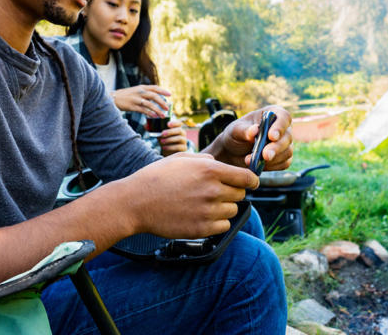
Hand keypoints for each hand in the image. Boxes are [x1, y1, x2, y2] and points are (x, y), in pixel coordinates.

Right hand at [112, 85, 170, 116]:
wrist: (114, 98)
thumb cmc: (127, 95)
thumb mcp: (137, 91)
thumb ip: (146, 93)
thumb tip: (156, 97)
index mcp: (142, 87)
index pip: (155, 88)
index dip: (163, 91)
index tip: (170, 95)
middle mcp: (140, 92)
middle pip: (154, 96)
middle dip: (162, 102)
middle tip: (168, 108)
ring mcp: (136, 99)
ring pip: (149, 104)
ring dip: (157, 110)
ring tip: (163, 115)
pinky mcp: (132, 106)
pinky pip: (143, 110)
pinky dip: (150, 113)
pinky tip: (154, 116)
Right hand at [120, 153, 258, 238]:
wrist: (136, 202)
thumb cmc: (156, 177)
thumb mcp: (180, 158)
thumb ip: (204, 159)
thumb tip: (218, 163)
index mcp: (210, 170)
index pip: (247, 178)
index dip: (251, 180)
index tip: (250, 183)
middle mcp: (213, 190)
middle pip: (241, 194)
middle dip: (232, 192)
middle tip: (215, 193)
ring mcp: (208, 211)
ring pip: (232, 210)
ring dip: (224, 208)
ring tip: (204, 204)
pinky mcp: (202, 229)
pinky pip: (223, 226)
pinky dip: (216, 222)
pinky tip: (201, 216)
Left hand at [158, 119, 188, 155]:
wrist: (169, 152)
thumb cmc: (165, 141)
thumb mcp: (162, 136)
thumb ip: (159, 132)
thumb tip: (152, 129)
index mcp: (177, 128)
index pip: (179, 123)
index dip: (174, 123)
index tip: (168, 124)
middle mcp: (182, 133)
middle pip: (179, 130)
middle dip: (170, 131)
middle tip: (162, 133)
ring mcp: (184, 140)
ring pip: (179, 138)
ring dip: (170, 139)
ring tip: (162, 141)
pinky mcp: (184, 148)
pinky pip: (178, 147)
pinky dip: (170, 147)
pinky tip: (164, 147)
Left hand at [203, 105, 292, 171]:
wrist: (233, 152)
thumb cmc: (235, 135)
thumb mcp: (235, 131)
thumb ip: (244, 130)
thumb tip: (255, 130)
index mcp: (273, 114)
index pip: (284, 117)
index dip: (280, 127)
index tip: (271, 136)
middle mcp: (282, 128)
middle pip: (287, 137)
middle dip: (276, 148)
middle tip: (265, 155)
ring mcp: (284, 143)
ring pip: (287, 152)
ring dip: (271, 159)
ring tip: (250, 160)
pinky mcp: (283, 157)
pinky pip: (284, 163)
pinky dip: (271, 166)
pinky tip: (258, 165)